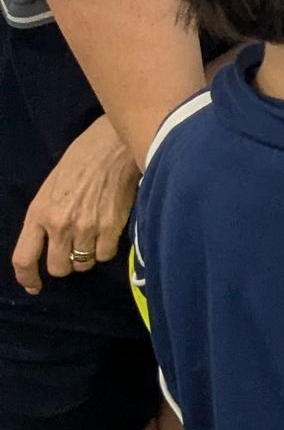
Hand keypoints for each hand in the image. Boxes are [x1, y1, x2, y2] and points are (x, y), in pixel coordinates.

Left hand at [12, 113, 139, 294]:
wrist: (113, 144)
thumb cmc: (80, 160)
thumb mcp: (50, 188)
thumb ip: (46, 218)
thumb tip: (49, 246)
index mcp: (39, 212)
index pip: (24, 258)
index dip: (27, 277)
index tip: (34, 285)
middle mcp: (60, 224)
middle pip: (59, 269)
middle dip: (64, 264)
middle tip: (71, 250)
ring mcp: (87, 227)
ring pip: (83, 264)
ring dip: (86, 256)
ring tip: (92, 236)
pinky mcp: (112, 226)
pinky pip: (106, 255)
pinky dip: (105, 249)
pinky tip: (107, 231)